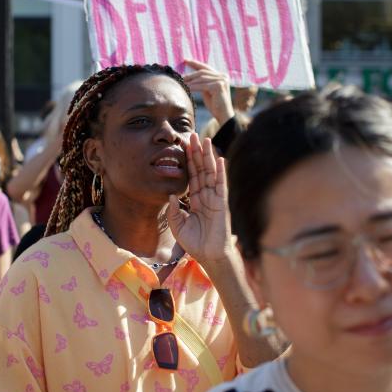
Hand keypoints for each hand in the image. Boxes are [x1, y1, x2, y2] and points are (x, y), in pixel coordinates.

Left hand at [167, 132, 232, 263]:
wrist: (209, 255)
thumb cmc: (195, 242)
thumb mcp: (178, 225)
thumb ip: (173, 210)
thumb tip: (170, 194)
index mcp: (196, 199)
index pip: (192, 175)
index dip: (188, 160)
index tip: (184, 145)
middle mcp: (206, 195)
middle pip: (201, 169)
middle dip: (197, 152)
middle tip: (192, 135)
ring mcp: (215, 198)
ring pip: (211, 172)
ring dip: (208, 156)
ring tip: (205, 140)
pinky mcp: (222, 203)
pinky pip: (221, 184)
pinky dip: (221, 172)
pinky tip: (219, 159)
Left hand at [183, 59, 234, 125]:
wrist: (224, 116)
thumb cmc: (215, 105)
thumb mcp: (207, 91)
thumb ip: (202, 83)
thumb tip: (189, 77)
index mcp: (221, 76)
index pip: (206, 67)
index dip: (195, 63)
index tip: (185, 60)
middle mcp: (223, 76)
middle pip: (202, 72)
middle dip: (190, 74)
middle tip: (180, 76)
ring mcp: (222, 80)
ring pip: (201, 78)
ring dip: (190, 81)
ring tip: (181, 83)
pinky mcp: (218, 86)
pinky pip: (202, 85)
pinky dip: (193, 87)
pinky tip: (186, 89)